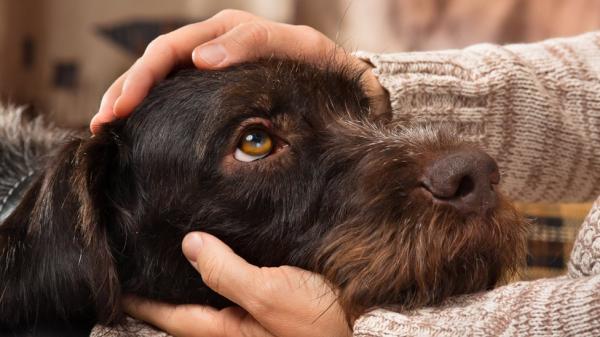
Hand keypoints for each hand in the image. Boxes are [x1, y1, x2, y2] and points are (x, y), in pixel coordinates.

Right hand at [91, 9, 386, 132]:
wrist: (343, 84)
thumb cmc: (323, 67)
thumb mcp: (298, 48)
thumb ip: (254, 43)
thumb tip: (200, 57)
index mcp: (227, 32)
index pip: (171, 49)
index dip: (142, 77)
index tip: (122, 107)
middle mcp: (213, 46)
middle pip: (156, 63)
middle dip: (126, 90)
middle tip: (102, 123)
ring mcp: (213, 68)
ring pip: (161, 79)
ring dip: (130, 100)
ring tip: (105, 129)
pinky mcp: (216, 91)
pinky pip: (178, 95)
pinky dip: (153, 110)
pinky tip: (136, 129)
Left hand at [124, 232, 350, 336]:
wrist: (363, 319)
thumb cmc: (318, 318)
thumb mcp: (269, 295)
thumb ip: (226, 272)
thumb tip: (190, 245)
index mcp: (225, 330)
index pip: (169, 314)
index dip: (139, 299)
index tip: (114, 279)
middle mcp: (232, 325)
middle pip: (185, 305)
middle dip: (159, 285)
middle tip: (136, 257)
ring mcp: (250, 315)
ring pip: (207, 294)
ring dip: (188, 275)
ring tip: (168, 249)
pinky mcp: (269, 301)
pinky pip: (233, 284)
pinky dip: (217, 268)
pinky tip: (217, 249)